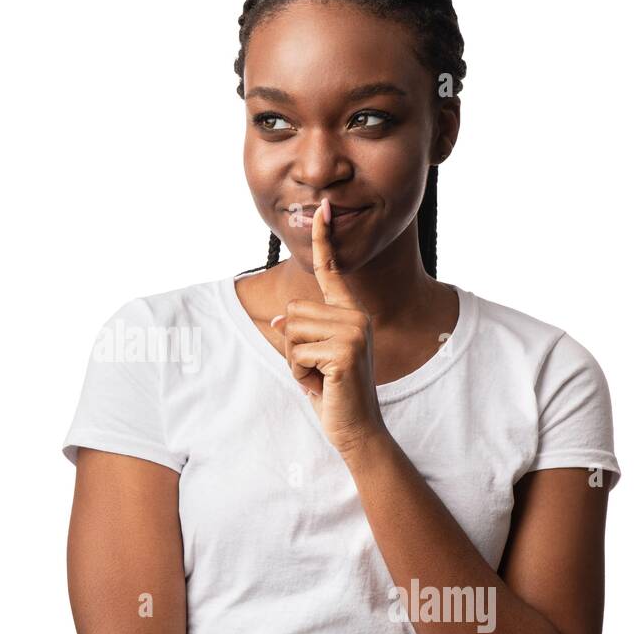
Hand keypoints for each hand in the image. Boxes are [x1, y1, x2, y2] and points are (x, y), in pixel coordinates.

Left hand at [271, 198, 388, 456]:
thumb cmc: (332, 390)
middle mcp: (355, 316)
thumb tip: (279, 320)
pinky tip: (322, 386)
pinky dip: (300, 374)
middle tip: (316, 369)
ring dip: (296, 361)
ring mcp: (353, 333)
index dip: (324, 238)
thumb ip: (299, 332)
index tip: (321, 207)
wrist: (355, 427)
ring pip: (292, 332)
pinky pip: (297, 353)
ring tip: (319, 377)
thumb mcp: (311, 356)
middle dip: (293, 346)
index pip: (332, 270)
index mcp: (350, 312)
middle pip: (293, 312)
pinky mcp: (344, 353)